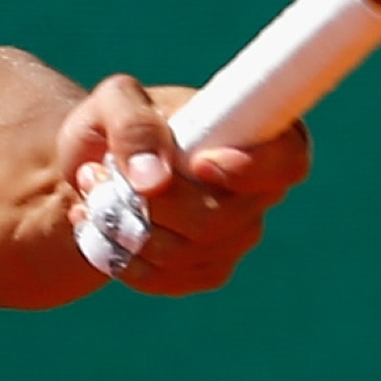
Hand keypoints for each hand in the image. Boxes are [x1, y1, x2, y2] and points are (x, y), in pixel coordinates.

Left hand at [60, 75, 311, 294]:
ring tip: (92, 191)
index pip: (288, 159)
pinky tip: (101, 227)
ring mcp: (237, 235)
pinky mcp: (208, 269)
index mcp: (254, 132)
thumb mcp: (113, 102)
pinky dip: (123, 256)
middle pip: (216, 218)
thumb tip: (154, 179)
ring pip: (183, 252)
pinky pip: (167, 278)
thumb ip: (134, 126)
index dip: (255, 169)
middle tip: (95, 171)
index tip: (200, 163)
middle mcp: (258, 190)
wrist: (92, 166)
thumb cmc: (114, 124)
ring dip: (125, 226)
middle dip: (149, 202)